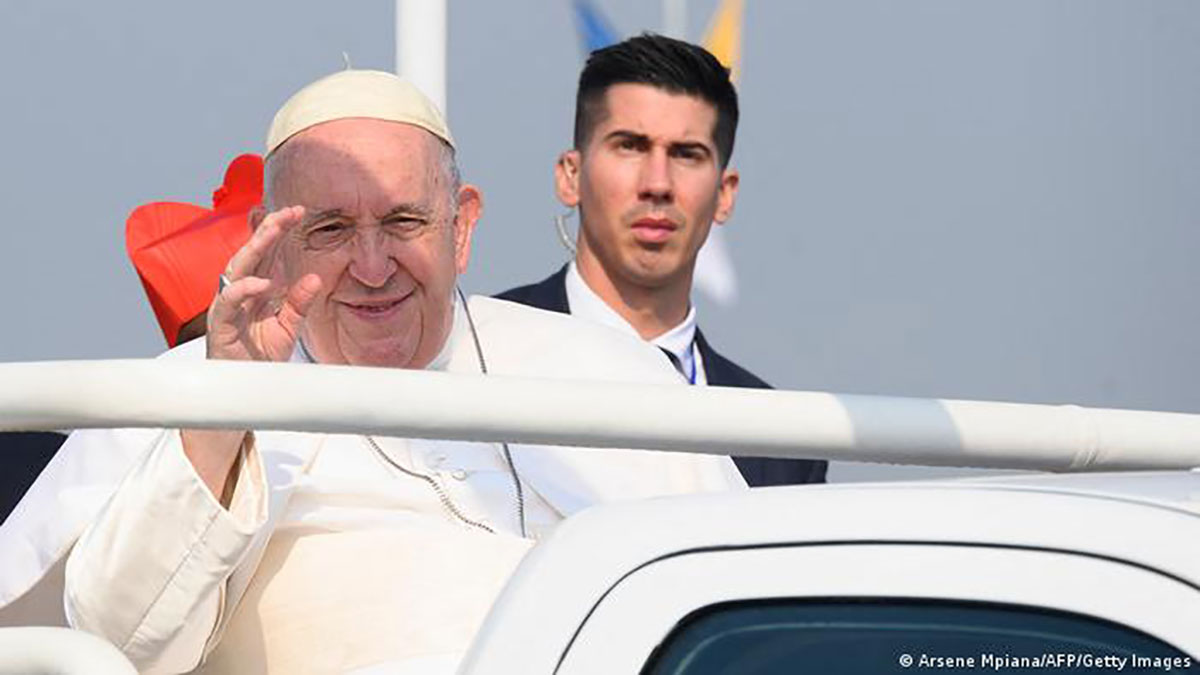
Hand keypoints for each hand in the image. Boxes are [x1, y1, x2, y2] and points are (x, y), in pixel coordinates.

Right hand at [206, 205, 322, 362]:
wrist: (246, 389)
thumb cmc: (260, 356)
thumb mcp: (288, 326)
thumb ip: (299, 302)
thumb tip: (314, 279)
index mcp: (256, 289)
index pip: (267, 253)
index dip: (280, 231)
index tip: (299, 212)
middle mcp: (239, 292)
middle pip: (253, 252)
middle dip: (270, 229)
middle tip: (290, 211)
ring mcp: (227, 305)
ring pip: (238, 267)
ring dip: (256, 246)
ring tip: (275, 229)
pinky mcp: (220, 323)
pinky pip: (229, 300)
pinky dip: (244, 289)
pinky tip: (263, 282)